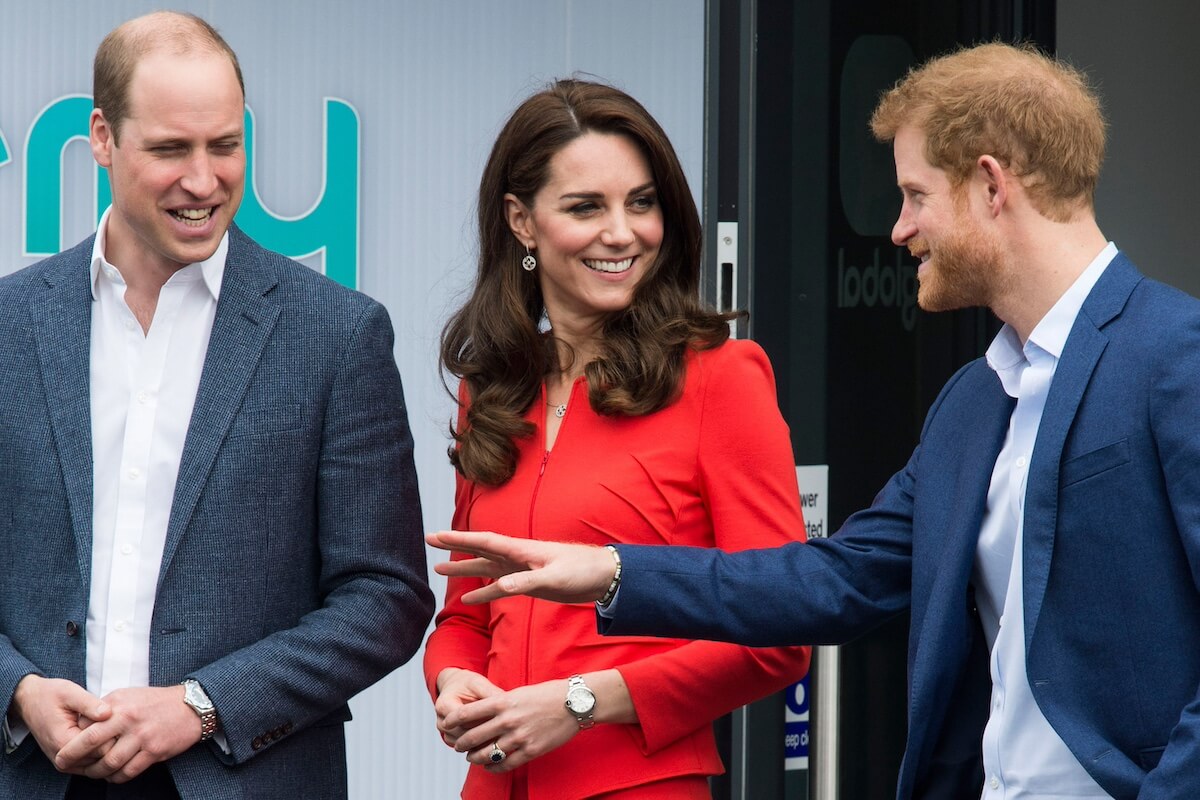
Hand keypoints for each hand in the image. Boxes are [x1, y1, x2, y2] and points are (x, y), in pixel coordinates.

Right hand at [11, 675, 111, 769]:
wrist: (30, 702)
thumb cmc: (51, 695)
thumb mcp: (70, 692)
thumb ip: (89, 704)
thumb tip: (108, 713)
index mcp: (63, 742)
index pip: (102, 749)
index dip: (115, 733)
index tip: (120, 717)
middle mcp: (63, 759)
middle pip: (102, 758)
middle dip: (113, 740)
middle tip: (118, 720)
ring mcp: (65, 763)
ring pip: (98, 762)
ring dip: (107, 745)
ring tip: (110, 724)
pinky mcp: (68, 762)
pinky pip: (91, 762)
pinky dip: (100, 749)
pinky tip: (103, 732)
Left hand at [55, 685, 201, 782]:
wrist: (192, 706)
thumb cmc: (155, 701)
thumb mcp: (127, 696)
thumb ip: (105, 709)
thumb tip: (81, 725)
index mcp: (119, 705)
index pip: (86, 724)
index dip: (72, 739)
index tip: (64, 749)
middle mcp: (128, 719)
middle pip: (91, 743)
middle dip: (73, 758)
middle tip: (63, 765)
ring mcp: (142, 736)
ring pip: (109, 763)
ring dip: (96, 772)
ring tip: (93, 772)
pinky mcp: (154, 751)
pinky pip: (129, 772)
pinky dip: (117, 777)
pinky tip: (114, 775)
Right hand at [425, 531, 615, 604]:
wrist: (603, 577)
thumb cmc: (582, 571)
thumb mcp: (554, 577)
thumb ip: (527, 582)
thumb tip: (500, 587)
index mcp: (521, 550)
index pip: (484, 541)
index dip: (459, 539)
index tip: (436, 535)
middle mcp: (517, 556)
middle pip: (479, 550)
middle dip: (455, 546)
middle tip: (429, 541)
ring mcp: (522, 569)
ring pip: (486, 568)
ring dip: (464, 569)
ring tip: (439, 570)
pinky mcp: (529, 583)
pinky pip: (499, 587)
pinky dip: (484, 592)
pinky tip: (470, 598)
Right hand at [434, 668, 501, 748]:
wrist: (455, 688)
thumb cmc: (467, 685)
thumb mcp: (478, 683)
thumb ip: (490, 693)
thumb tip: (509, 703)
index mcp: (444, 705)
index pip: (464, 720)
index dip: (483, 721)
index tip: (501, 720)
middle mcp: (442, 722)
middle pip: (465, 735)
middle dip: (485, 733)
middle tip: (505, 732)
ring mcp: (445, 733)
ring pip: (466, 745)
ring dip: (483, 743)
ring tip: (502, 737)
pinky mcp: (452, 740)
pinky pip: (466, 748)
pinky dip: (480, 747)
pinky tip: (495, 742)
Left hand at [444, 679, 579, 772]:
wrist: (573, 703)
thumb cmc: (546, 695)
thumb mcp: (519, 693)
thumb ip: (500, 703)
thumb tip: (482, 713)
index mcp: (503, 701)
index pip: (468, 713)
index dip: (453, 720)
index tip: (447, 724)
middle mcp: (508, 720)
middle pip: (473, 736)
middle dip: (462, 743)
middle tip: (458, 746)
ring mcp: (519, 737)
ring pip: (487, 754)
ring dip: (475, 758)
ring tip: (472, 758)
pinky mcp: (530, 750)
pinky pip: (505, 764)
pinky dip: (494, 767)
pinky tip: (490, 767)